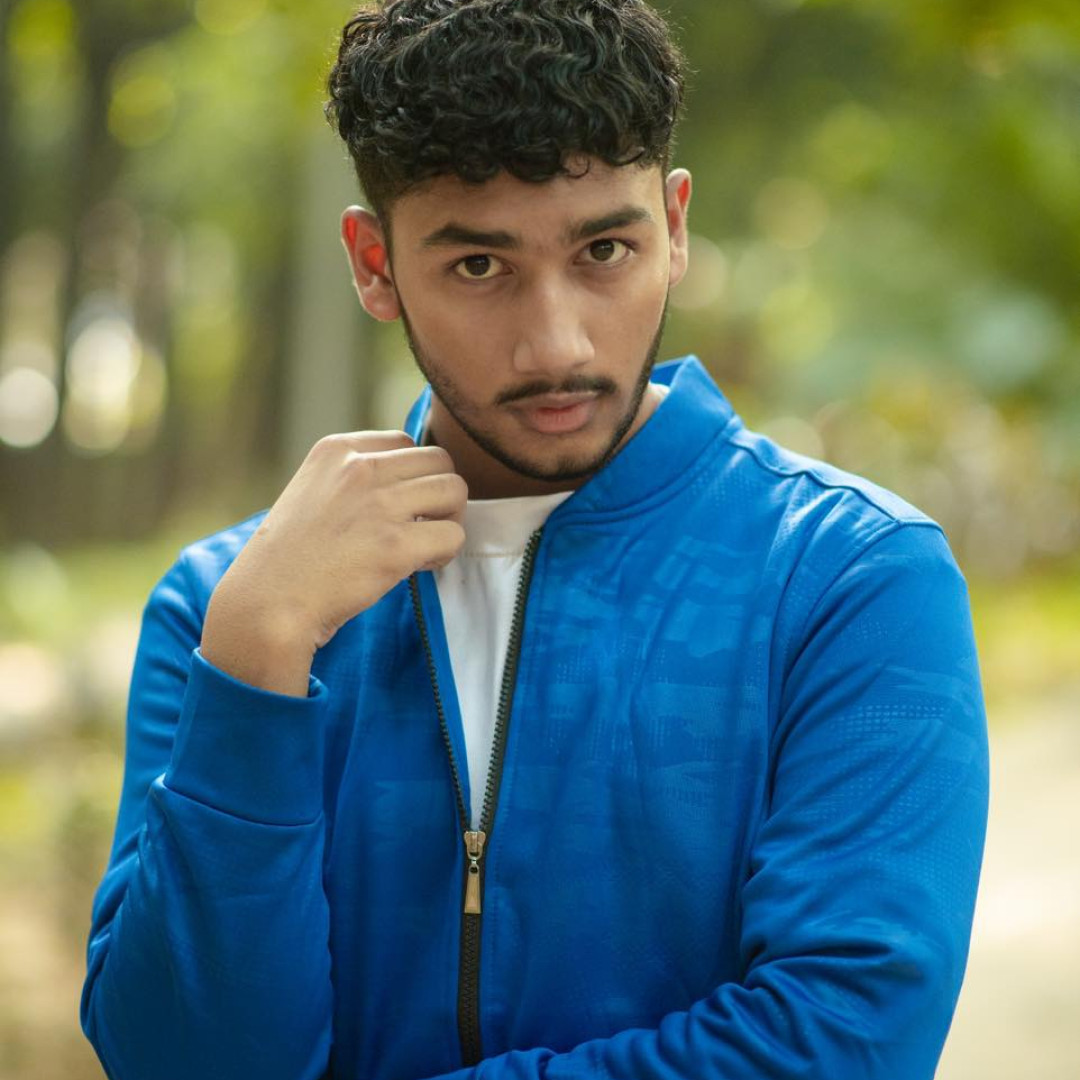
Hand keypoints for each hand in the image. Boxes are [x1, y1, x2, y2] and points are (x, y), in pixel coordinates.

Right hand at [201, 431, 466, 694]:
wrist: (266, 605)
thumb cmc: (289, 559)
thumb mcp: (312, 493)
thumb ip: (353, 480)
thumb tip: (410, 483)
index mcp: (336, 450)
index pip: (405, 442)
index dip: (411, 476)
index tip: (397, 507)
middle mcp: (360, 468)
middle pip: (439, 461)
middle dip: (439, 494)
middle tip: (423, 526)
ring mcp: (380, 504)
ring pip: (455, 491)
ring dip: (448, 520)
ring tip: (424, 546)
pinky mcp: (396, 544)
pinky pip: (453, 535)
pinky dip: (445, 553)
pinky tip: (418, 567)